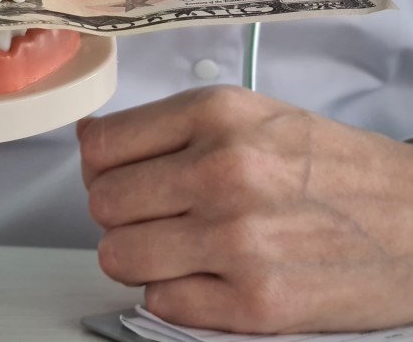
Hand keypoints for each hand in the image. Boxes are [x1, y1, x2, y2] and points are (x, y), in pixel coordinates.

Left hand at [78, 85, 412, 332]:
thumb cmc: (325, 161)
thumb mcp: (247, 112)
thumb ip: (166, 125)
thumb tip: (90, 141)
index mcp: (215, 113)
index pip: (100, 145)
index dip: (99, 163)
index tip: (115, 171)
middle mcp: (222, 170)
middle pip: (103, 202)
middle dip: (119, 209)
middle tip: (152, 210)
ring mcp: (237, 240)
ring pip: (118, 256)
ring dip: (138, 253)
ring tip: (175, 243)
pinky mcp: (256, 303)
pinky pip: (160, 301)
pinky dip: (174, 290)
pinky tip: (208, 273)